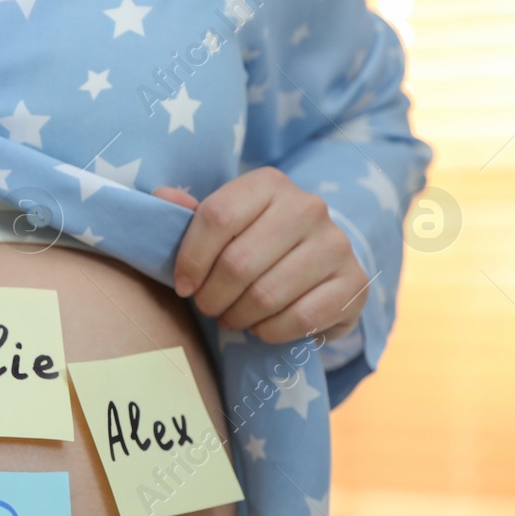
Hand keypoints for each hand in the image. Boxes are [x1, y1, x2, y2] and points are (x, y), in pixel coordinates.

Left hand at [155, 166, 368, 343]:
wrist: (315, 269)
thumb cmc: (253, 246)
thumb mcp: (221, 226)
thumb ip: (189, 214)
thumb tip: (161, 196)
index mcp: (269, 184)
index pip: (217, 217)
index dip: (190, 260)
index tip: (183, 286)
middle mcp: (308, 207)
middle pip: (237, 262)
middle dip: (212, 297)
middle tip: (208, 307)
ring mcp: (336, 244)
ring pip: (266, 295)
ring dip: (238, 317)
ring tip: (233, 317)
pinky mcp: (353, 283)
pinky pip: (299, 319)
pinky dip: (271, 332)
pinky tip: (263, 327)